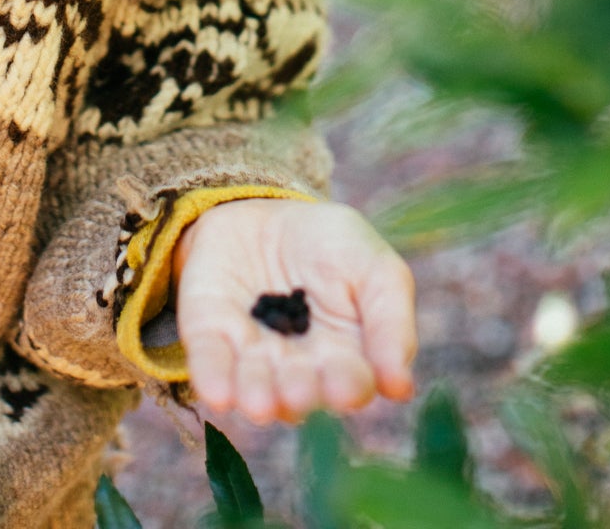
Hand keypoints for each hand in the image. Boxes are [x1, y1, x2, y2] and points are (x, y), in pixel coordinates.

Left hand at [173, 199, 416, 424]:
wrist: (269, 207)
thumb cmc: (333, 245)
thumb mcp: (373, 265)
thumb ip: (391, 320)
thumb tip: (401, 387)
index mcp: (344, 360)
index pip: (348, 383)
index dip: (347, 386)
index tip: (349, 385)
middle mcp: (296, 371)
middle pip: (298, 393)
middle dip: (298, 393)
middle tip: (298, 390)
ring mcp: (250, 356)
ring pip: (253, 385)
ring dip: (255, 393)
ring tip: (260, 401)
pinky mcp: (209, 334)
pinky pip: (208, 360)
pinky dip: (212, 376)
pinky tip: (219, 393)